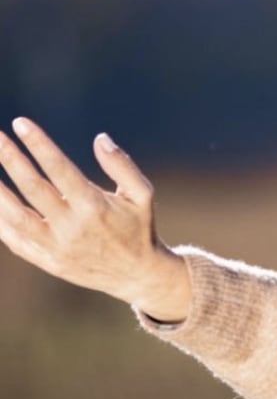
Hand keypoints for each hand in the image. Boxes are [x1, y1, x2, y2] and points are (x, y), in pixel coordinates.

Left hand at [0, 118, 190, 321]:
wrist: (137, 275)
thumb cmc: (138, 227)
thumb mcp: (142, 194)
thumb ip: (122, 165)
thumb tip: (100, 138)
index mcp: (95, 207)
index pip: (59, 169)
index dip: (39, 144)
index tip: (21, 123)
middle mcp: (72, 227)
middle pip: (33, 188)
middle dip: (10, 159)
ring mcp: (56, 247)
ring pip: (14, 217)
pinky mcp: (47, 262)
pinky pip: (14, 239)